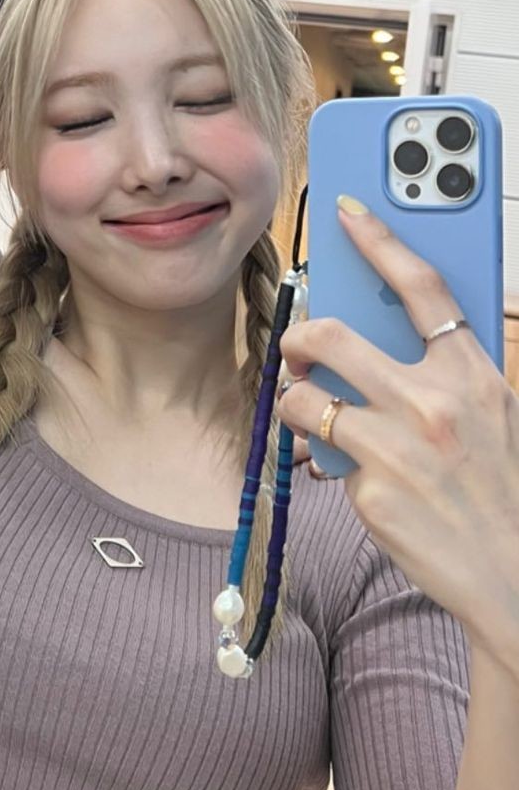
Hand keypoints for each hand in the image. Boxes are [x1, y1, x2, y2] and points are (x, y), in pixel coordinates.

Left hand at [278, 199, 518, 676]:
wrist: (515, 578)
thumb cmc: (505, 490)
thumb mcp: (497, 415)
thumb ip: (450, 371)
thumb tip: (392, 332)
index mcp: (474, 374)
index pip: (422, 286)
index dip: (380, 240)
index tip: (346, 211)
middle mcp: (434, 404)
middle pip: (333, 335)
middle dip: (299, 336)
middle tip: (297, 347)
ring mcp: (397, 448)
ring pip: (305, 397)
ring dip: (293, 401)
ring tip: (306, 409)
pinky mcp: (370, 492)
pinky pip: (324, 456)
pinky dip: (326, 461)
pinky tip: (352, 475)